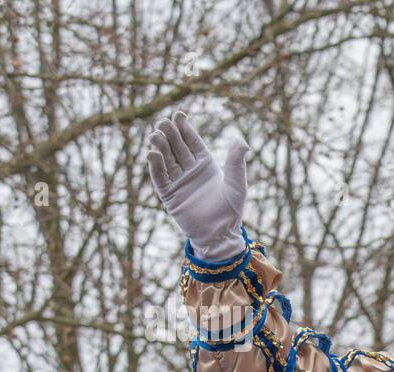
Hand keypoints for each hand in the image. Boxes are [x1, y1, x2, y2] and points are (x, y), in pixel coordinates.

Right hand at [147, 110, 248, 260]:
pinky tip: (152, 153)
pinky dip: (155, 166)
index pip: (192, 141)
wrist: (221, 235)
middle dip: (170, 134)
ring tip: (156, 134)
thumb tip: (241, 140)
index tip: (179, 115)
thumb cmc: (231, 210)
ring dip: (160, 146)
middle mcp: (190, 170)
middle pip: (176, 146)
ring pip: (166, 159)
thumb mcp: (237, 184)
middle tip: (164, 122)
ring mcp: (178, 181)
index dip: (185, 128)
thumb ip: (236, 162)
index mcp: (205, 164)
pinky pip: (160, 177)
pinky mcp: (169, 194)